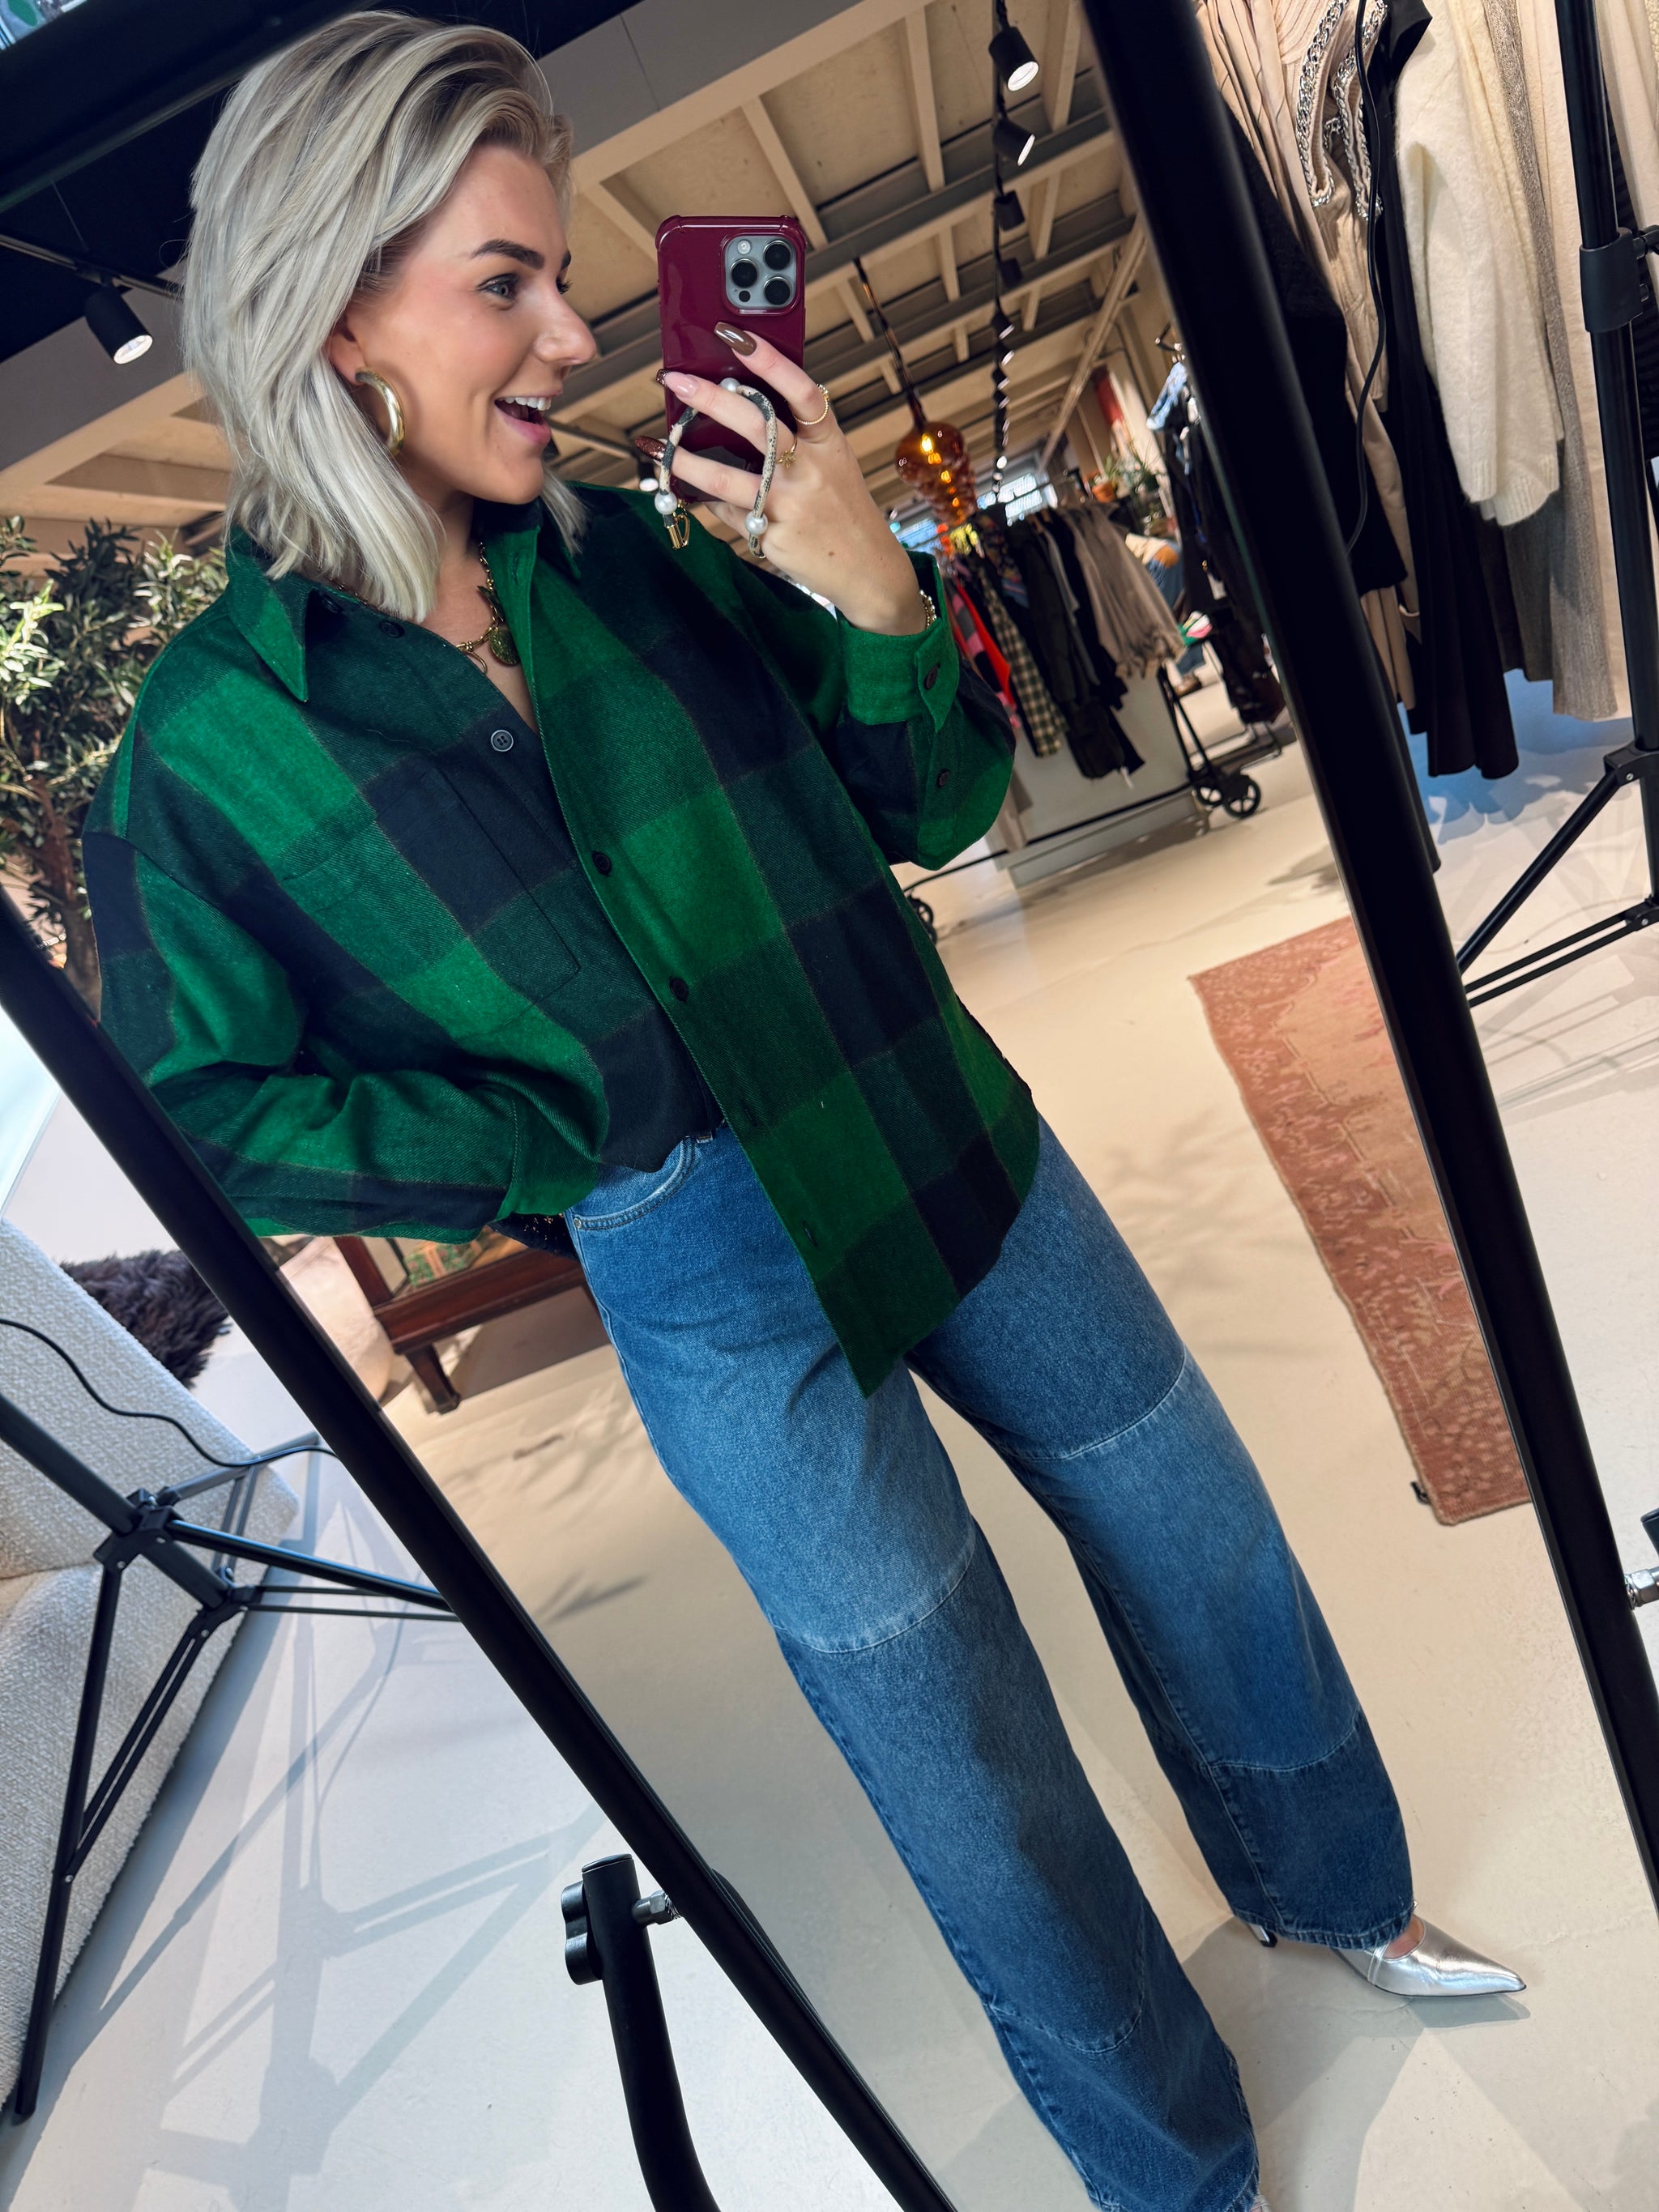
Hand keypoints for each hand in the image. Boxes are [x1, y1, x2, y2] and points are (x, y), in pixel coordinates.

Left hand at [653, 330, 929, 635]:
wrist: (869, 572)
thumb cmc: (844, 513)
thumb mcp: (834, 468)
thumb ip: (799, 441)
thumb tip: (740, 411)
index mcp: (830, 444)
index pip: (801, 392)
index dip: (769, 361)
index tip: (734, 337)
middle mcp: (811, 471)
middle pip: (756, 426)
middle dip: (710, 399)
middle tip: (675, 381)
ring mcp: (790, 506)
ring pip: (724, 478)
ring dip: (683, 462)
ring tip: (655, 450)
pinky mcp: (773, 537)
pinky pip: (730, 515)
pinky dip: (713, 504)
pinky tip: (700, 496)